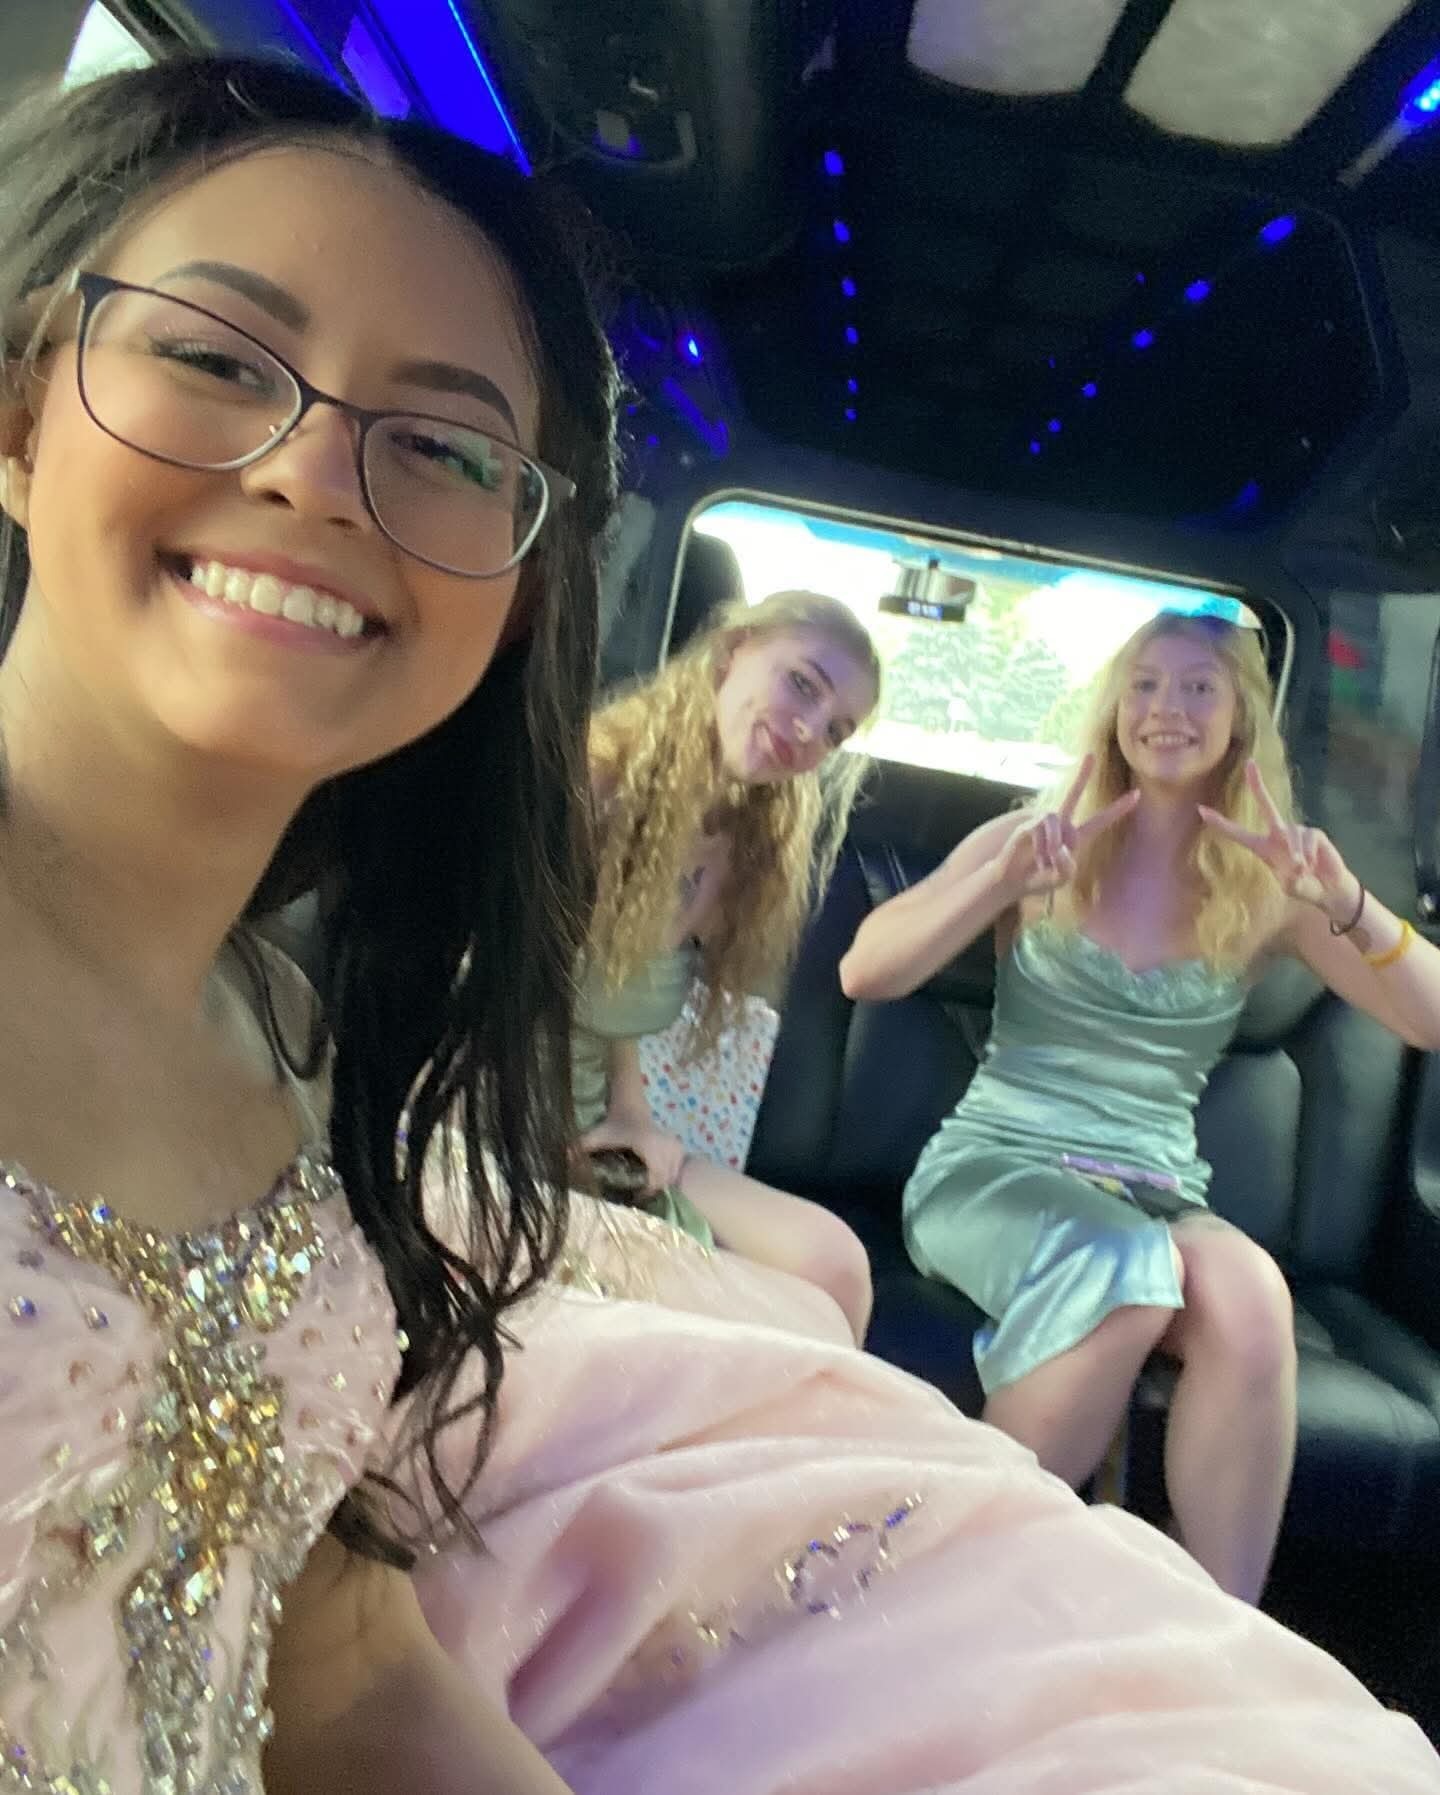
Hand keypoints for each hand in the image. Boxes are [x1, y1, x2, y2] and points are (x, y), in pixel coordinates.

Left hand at [579, 1113, 686, 1193]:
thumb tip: (563, 1160)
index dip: (645, 1193)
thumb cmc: (615, 1123)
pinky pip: (676, 1170)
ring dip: (660, 1185)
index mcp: (650, 1146)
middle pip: (664, 1181)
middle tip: (637, 1197)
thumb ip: (581, 1147)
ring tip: (644, 1189)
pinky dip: (667, 1177)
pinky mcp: (678, 1148)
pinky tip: (654, 1178)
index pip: (655, 1179)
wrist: (631, 1107)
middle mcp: (666, 1147)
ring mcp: (675, 1147)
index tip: (633, 1199)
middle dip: (652, 1192)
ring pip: (672, 1176)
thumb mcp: (597, 1135)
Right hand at [990, 754, 1140, 898]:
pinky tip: (1038, 859)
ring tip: (1046, 862)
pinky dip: (1042, 846)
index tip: (1137, 794)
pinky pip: (1040, 828)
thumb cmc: (1040, 879)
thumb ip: (1067, 866)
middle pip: (1074, 794)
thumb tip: (1060, 846)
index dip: (1118, 808)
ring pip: (1056, 819)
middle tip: (1091, 754)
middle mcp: (1062, 825)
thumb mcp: (1062, 878)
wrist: (1014, 881)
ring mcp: (1044, 824)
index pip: (1101, 820)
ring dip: (1053, 843)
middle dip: (1082, 775)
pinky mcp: (1028, 826)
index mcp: (1077, 838)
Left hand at [1198, 760, 1356, 916]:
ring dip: (1298, 859)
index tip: (1200, 810)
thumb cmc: (1303, 886)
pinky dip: (1310, 856)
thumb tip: (1297, 861)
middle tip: (1249, 762)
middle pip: (1266, 805)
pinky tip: (1314, 864)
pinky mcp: (1314, 833)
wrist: (1328, 889)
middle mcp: (1278, 834)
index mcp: (1262, 847)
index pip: (1237, 833)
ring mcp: (1297, 830)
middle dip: (1258, 784)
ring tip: (1303, 870)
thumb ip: (1291, 876)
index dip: (1220, 823)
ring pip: (1292, 837)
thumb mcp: (1291, 886)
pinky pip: (1308, 840)